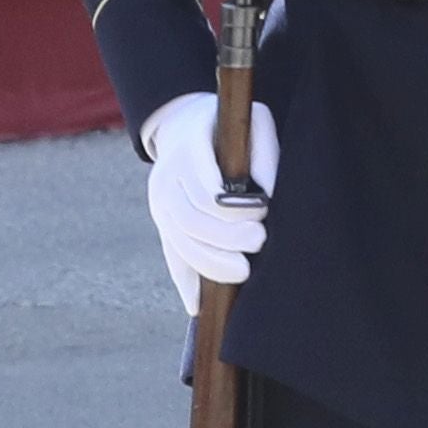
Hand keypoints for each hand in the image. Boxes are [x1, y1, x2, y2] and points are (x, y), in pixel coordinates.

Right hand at [138, 90, 275, 316]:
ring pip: (180, 242)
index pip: (205, 189)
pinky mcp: (163, 222)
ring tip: (244, 271)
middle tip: (260, 242)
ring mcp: (159, 202)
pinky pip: (170, 257)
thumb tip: (267, 197)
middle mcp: (166, 177)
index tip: (263, 213)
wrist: (184, 124)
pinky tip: (198, 306)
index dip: (234, 208)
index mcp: (188, 147)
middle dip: (226, 238)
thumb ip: (264, 153)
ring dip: (212, 262)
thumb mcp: (253, 122)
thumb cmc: (230, 125)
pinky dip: (185, 283)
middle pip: (191, 220)